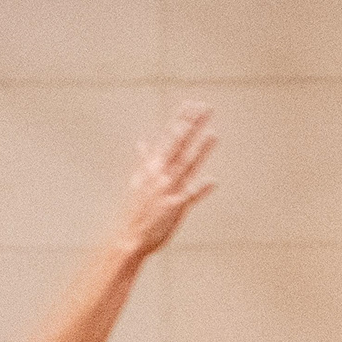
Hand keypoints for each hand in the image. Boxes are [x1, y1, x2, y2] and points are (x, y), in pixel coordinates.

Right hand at [111, 105, 218, 257]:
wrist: (128, 237)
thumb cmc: (134, 210)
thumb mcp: (138, 181)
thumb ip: (144, 161)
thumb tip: (143, 143)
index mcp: (151, 167)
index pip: (168, 137)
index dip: (180, 120)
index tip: (191, 104)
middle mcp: (159, 174)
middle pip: (178, 144)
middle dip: (191, 125)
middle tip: (205, 108)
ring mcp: (167, 190)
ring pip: (186, 165)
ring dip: (200, 150)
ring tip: (213, 133)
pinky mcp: (174, 207)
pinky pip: (189, 196)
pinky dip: (200, 188)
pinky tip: (213, 181)